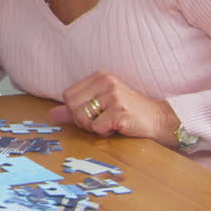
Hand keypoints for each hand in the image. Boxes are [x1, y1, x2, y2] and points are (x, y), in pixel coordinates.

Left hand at [48, 71, 179, 147]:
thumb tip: (52, 114)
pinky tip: (119, 127)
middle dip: (82, 120)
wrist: (159, 120)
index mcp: (99, 77)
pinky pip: (97, 128)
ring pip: (82, 117)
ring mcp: (114, 96)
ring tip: (110, 123)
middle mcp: (106, 82)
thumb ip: (75, 109)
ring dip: (93, 127)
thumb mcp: (101, 105)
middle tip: (101, 121)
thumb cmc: (128, 113)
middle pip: (72, 106)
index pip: (67, 95)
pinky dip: (105, 133)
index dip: (75, 110)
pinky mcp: (120, 112)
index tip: (93, 114)